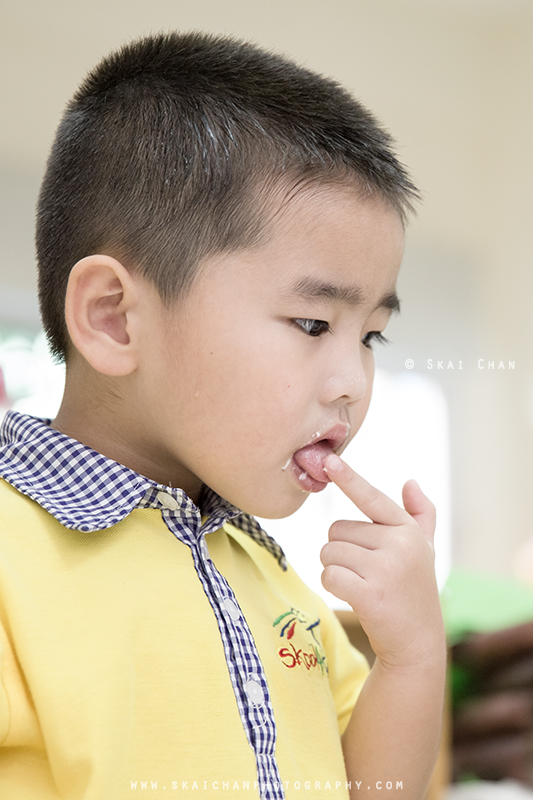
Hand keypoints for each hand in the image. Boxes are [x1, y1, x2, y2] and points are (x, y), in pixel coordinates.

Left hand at [320, 454, 443, 669]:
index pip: (372, 498)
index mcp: (408, 530)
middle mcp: (400, 545)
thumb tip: (410, 481)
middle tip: (367, 573)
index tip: (330, 461)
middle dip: (343, 551)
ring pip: (329, 553)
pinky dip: (333, 586)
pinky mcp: (371, 594)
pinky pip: (329, 575)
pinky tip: (355, 597)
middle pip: (337, 530)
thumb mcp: (424, 551)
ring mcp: (386, 569)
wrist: (417, 643)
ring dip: (336, 569)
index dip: (349, 478)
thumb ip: (420, 515)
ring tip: (363, 585)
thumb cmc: (414, 591)